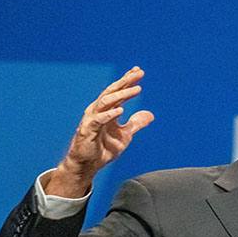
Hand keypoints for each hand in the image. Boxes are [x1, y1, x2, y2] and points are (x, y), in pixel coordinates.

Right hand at [45, 67, 154, 197]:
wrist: (87, 166)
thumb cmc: (103, 148)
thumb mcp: (125, 136)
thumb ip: (136, 124)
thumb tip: (150, 115)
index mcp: (106, 110)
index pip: (117, 91)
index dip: (127, 80)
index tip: (139, 71)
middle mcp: (98, 111)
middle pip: (112, 91)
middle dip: (126, 81)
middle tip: (139, 73)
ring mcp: (91, 119)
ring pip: (106, 101)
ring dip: (121, 94)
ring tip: (136, 89)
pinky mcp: (87, 130)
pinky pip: (98, 120)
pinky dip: (109, 114)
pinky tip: (121, 110)